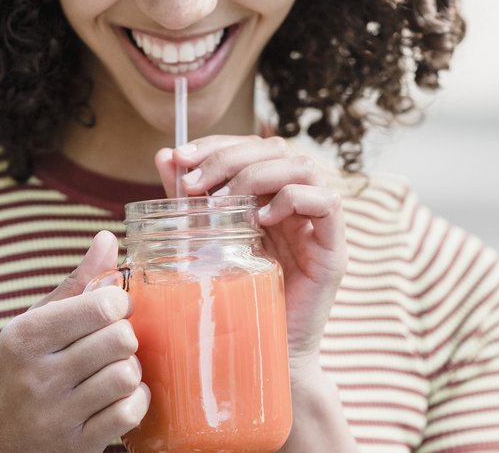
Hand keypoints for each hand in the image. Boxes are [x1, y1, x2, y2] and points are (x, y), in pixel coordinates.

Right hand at [0, 231, 150, 452]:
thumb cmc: (11, 378)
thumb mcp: (29, 327)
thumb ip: (73, 285)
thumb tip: (108, 239)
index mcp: (25, 338)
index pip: (101, 306)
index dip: (118, 304)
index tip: (111, 310)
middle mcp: (38, 376)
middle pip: (120, 339)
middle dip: (124, 337)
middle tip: (111, 342)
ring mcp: (58, 415)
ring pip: (127, 375)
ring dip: (128, 370)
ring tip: (112, 370)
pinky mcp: (77, 446)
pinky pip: (129, 413)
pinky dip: (133, 402)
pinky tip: (117, 397)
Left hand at [155, 135, 347, 367]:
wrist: (259, 353)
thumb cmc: (233, 298)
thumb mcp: (205, 241)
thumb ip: (190, 200)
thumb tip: (164, 157)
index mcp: (269, 194)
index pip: (252, 145)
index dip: (217, 143)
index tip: (179, 157)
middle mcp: (298, 201)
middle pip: (275, 149)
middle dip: (229, 158)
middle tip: (193, 184)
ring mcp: (318, 224)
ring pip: (302, 167)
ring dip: (255, 175)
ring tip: (220, 204)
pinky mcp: (334, 249)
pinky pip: (327, 204)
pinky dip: (293, 199)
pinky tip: (261, 218)